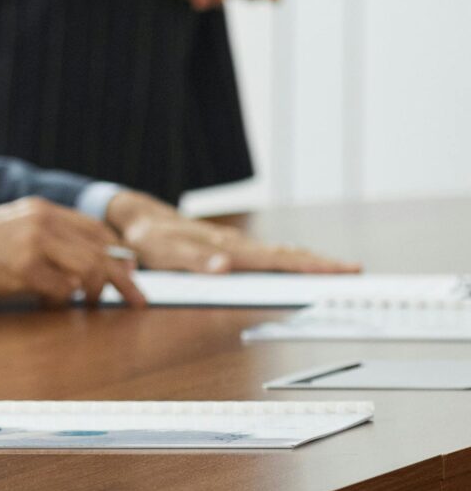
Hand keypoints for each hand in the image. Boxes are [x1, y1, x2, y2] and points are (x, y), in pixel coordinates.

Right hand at [0, 196, 146, 307]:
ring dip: (93, 293)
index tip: (129, 272)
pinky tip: (47, 305)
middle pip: (102, 252)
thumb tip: (86, 261)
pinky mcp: (23, 268)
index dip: (118, 254)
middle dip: (124, 280)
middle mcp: (42, 221)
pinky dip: (61, 303)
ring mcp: (33, 243)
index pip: (97, 230)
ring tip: (88, 305)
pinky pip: (62, 291)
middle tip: (137, 301)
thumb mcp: (10, 225)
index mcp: (40, 209)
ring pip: (89, 270)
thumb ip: (46, 235)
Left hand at [105, 190, 356, 275]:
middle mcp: (236, 245)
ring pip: (278, 254)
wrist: (134, 219)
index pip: (277, 259)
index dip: (309, 265)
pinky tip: (298, 264)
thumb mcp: (163, 252)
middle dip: (321, 263)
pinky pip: (265, 255)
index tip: (341, 269)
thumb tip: (224, 267)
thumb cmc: (148, 238)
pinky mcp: (229, 248)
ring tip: (338, 269)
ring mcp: (234, 245)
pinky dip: (288, 260)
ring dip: (308, 261)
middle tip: (356, 270)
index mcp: (227, 248)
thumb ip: (192, 260)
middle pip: (286, 255)